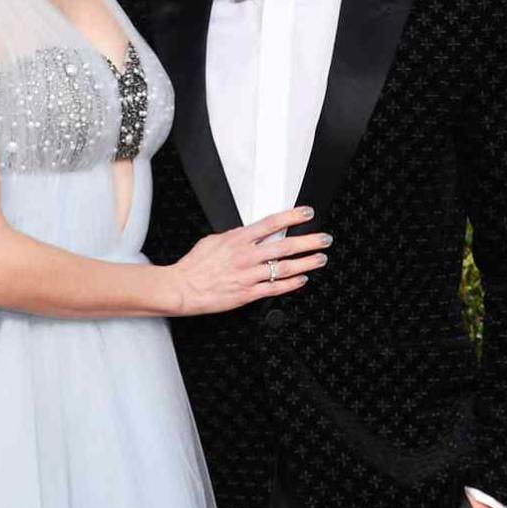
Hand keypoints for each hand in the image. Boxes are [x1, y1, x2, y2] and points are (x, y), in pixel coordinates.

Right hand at [169, 208, 329, 315]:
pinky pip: (274, 288)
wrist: (182, 288)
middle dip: (308, 242)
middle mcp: (246, 256)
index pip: (271, 224)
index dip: (292, 217)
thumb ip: (235, 237)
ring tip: (320, 259)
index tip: (307, 214)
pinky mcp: (247, 294)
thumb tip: (248, 234)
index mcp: (237, 239)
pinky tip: (302, 280)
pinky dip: (291, 284)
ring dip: (306, 263)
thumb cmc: (195, 266)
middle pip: (284, 246)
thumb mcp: (213, 241)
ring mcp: (248, 276)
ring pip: (284, 268)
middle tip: (324, 239)